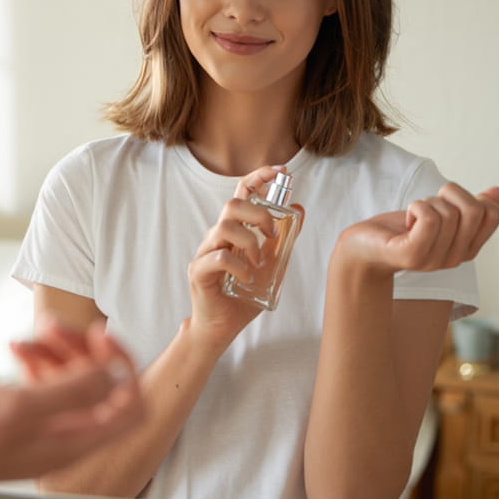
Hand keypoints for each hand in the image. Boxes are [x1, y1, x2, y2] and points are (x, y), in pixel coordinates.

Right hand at [0, 323, 143, 489]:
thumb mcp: (20, 407)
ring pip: (66, 383)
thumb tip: (115, 374)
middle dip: (82, 351)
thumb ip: (73, 391)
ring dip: (54, 352)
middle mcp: (63, 438)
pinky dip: (32, 363)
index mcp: (73, 441)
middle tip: (55, 326)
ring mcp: (40, 430)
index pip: (127, 408)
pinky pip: (39, 387)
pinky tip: (14, 346)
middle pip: (98, 389)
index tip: (99, 338)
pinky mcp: (17, 422)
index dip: (121, 369)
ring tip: (31, 330)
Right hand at [185, 165, 296, 346]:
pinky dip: (238, 265)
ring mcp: (205, 253)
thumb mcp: (271, 266)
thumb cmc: (242, 296)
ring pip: (224, 227)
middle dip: (258, 214)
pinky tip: (247, 278)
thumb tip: (299, 211)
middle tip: (273, 235)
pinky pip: (218, 257)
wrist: (220, 328)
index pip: (241, 194)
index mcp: (233, 231)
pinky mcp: (199, 271)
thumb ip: (282, 241)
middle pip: (232, 205)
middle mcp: (217, 237)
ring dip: (250, 243)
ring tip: (258, 265)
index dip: (258, 177)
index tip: (280, 170)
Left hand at [334, 183, 498, 278]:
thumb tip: (498, 192)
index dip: (472, 196)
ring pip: (448, 212)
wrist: (361, 248)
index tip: (448, 202)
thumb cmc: (400, 229)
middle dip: (449, 194)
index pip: (494, 214)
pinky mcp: (412, 255)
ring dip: (425, 203)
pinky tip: (406, 221)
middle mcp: (456, 258)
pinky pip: (429, 218)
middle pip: (475, 210)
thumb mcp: (439, 213)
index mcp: (467, 248)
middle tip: (427, 205)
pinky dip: (416, 208)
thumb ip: (468, 206)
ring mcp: (435, 260)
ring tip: (412, 218)